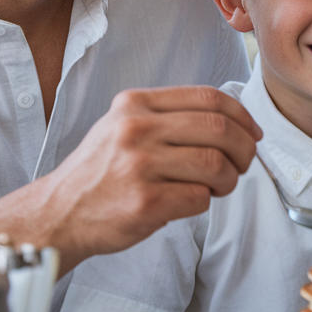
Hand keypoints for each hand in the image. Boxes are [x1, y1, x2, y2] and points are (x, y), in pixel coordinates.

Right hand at [0, 86, 260, 271]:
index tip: (253, 133)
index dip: (242, 116)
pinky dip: (206, 202)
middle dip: (244, 149)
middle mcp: (136, 129)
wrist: (58, 214)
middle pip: (220, 129)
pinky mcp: (143, 202)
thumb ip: (171, 117)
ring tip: (217, 187)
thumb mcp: (124, 126)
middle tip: (242, 165)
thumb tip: (235, 123)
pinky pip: (200, 197)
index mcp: (136, 104)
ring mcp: (138, 165)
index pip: (209, 97)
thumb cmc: (102, 173)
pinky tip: (189, 202)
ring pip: (216, 164)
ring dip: (228, 179)